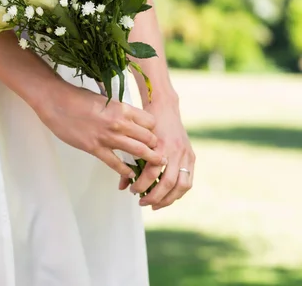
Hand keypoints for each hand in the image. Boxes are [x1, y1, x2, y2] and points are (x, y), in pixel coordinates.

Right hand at [38, 78, 165, 179]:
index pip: (150, 121)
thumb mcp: (104, 99)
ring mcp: (107, 136)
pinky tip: (129, 175)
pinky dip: (125, 171)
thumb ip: (117, 109)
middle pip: (148, 138)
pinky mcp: (94, 148)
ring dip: (148, 161)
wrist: (56, 101)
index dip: (154, 130)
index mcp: (122, 107)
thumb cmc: (78, 97)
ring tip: (156, 167)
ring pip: (137, 151)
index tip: (156, 136)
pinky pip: (115, 163)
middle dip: (156, 147)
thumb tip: (128, 117)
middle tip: (161, 155)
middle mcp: (118, 122)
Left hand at [123, 92, 194, 208]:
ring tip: (156, 204)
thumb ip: (129, 161)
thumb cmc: (147, 123)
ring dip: (168, 199)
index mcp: (160, 145)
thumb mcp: (136, 138)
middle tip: (142, 202)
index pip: (152, 172)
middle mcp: (175, 150)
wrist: (165, 107)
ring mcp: (186, 153)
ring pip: (182, 185)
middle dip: (154, 197)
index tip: (132, 190)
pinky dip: (178, 192)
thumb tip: (121, 186)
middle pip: (168, 182)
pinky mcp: (191, 155)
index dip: (141, 185)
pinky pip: (188, 180)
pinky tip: (168, 196)